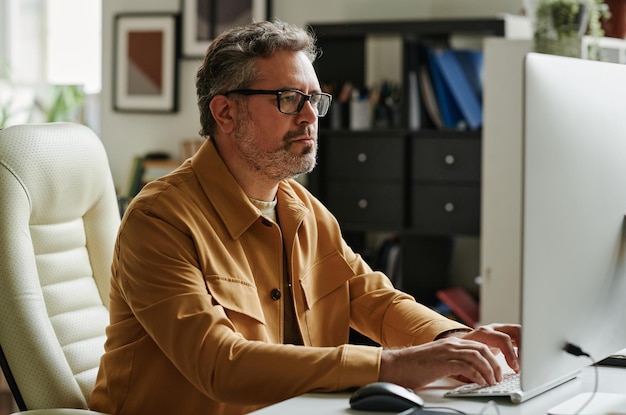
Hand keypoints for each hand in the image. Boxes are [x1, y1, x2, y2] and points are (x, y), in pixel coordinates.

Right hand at [378, 323, 519, 388]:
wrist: (396, 365)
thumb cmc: (415, 366)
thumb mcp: (439, 361)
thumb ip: (456, 363)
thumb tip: (473, 374)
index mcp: (452, 342)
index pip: (480, 344)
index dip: (493, 356)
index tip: (499, 369)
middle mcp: (451, 344)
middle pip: (483, 348)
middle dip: (495, 363)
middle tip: (499, 377)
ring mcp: (447, 352)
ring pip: (478, 356)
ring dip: (489, 370)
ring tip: (492, 382)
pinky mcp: (442, 362)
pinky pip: (467, 367)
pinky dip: (477, 376)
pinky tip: (480, 383)